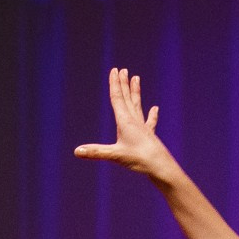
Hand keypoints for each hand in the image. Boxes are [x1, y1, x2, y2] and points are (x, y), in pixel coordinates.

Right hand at [73, 67, 180, 184]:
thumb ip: (96, 152)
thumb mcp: (116, 156)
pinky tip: (155, 108)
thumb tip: (76, 151)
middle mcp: (135, 121)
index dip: (115, 84)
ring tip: (136, 79)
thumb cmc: (140, 160)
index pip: (117, 98)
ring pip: (137, 106)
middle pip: (127, 98)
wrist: (163, 168)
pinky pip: (150, 122)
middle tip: (123, 70)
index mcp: (125, 122)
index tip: (114, 70)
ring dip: (135, 92)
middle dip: (124, 84)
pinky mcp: (150, 136)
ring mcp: (143, 128)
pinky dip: (152, 115)